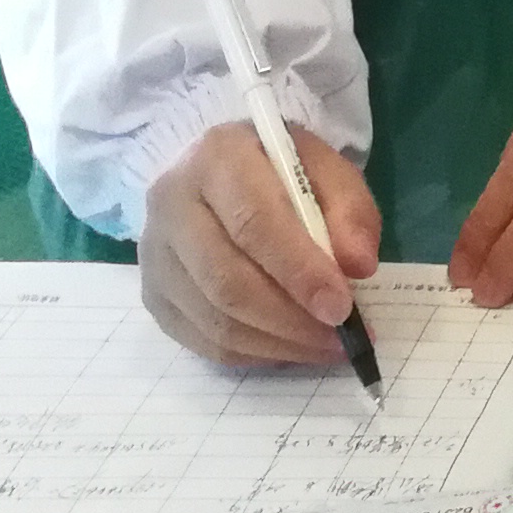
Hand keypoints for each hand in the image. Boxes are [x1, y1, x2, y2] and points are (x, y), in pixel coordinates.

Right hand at [140, 120, 378, 365]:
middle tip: (341, 339)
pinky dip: (256, 354)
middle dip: (292, 319)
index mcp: (218, 157)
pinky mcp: (154, 296)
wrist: (222, 173)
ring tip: (326, 347)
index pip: (253, 222)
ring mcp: (155, 255)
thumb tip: (358, 267)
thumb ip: (350, 210)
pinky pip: (205, 343)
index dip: (300, 271)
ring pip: (216, 320)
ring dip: (279, 344)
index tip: (342, 308)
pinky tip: (292, 348)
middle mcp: (173, 203)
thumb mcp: (326, 169)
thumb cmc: (281, 172)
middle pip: (228, 280)